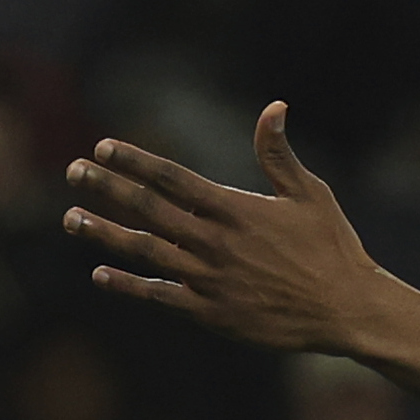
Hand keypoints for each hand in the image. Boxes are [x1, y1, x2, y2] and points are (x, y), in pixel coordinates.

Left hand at [64, 102, 392, 356]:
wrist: (348, 310)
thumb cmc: (333, 248)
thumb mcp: (312, 194)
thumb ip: (279, 154)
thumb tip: (274, 107)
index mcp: (238, 210)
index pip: (174, 179)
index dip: (135, 161)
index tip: (103, 147)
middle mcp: (217, 242)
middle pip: (149, 209)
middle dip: (106, 188)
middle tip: (72, 171)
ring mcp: (211, 279)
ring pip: (144, 250)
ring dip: (104, 233)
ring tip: (71, 218)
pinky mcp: (211, 312)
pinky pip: (159, 295)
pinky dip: (127, 284)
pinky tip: (101, 273)